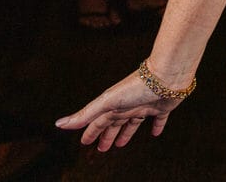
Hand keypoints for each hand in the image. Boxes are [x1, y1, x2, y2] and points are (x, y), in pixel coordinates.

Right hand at [56, 71, 182, 151]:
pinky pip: (158, 119)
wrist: (166, 76)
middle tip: (102, 148)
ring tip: (120, 144)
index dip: (91, 132)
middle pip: (114, 124)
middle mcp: (128, 105)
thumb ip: (85, 114)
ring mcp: (145, 105)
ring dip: (126, 134)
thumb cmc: (136, 86)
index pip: (99, 122)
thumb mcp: (107, 102)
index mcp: (114, 105)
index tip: (85, 142)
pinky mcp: (161, 107)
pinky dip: (156, 126)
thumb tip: (59, 124)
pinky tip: (155, 133)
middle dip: (106, 135)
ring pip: (133, 123)